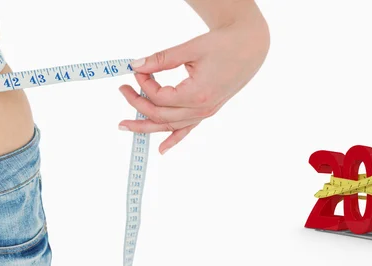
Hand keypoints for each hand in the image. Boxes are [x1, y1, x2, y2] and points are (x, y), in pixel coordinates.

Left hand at [118, 4, 269, 154]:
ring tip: (125, 125)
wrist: (249, 47)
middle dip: (137, 104)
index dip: (144, 83)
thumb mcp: (190, 48)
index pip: (159, 97)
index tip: (138, 69)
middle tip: (122, 90)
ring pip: (170, 126)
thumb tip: (136, 65)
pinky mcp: (207, 111)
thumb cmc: (224, 44)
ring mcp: (205, 112)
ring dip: (146, 126)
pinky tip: (162, 149)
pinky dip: (173, 139)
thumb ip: (161, 59)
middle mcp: (202, 108)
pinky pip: (187, 129)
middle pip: (160, 115)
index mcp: (197, 94)